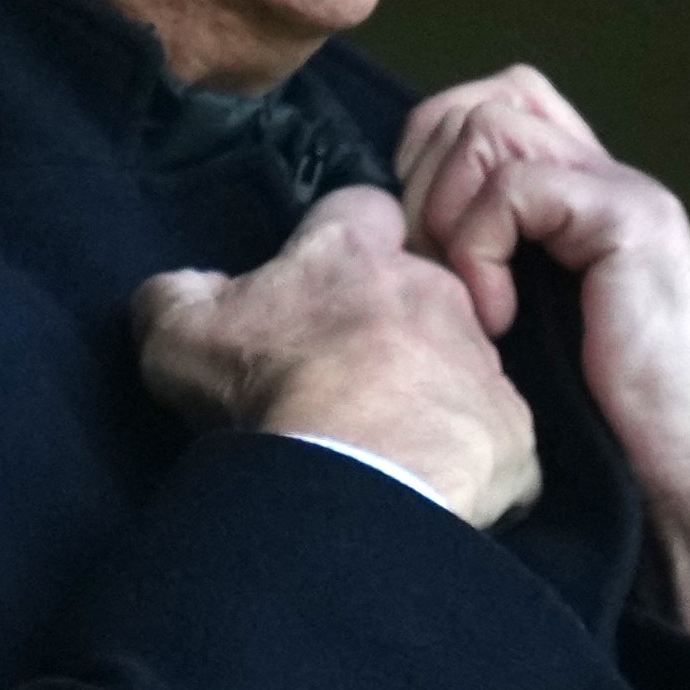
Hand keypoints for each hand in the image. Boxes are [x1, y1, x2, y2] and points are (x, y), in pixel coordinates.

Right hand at [136, 186, 543, 528]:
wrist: (351, 478)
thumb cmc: (265, 386)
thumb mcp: (175, 330)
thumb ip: (177, 292)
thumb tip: (191, 287)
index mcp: (353, 252)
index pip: (365, 207)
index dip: (347, 238)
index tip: (322, 281)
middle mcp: (432, 289)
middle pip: (424, 287)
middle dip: (396, 321)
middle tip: (350, 374)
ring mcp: (482, 361)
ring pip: (464, 362)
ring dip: (433, 387)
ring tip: (387, 439)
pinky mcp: (513, 431)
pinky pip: (492, 439)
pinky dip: (465, 455)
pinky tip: (426, 482)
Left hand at [396, 67, 689, 655]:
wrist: (679, 484)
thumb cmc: (586, 421)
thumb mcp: (508, 321)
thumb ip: (475, 257)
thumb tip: (380, 220)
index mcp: (573, 194)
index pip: (489, 102)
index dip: (428, 150)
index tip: (412, 239)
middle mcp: (600, 176)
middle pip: (479, 102)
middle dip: (423, 177)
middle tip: (426, 273)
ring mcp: (620, 191)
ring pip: (487, 128)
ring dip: (445, 212)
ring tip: (462, 298)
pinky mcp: (631, 217)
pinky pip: (515, 184)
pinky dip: (479, 246)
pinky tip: (496, 318)